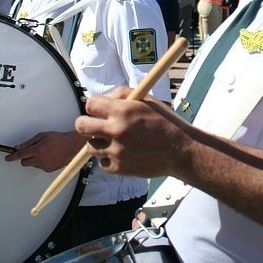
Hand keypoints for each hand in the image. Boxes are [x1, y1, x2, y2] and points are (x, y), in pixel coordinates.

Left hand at [5, 130, 81, 171]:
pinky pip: (40, 167)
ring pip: (32, 165)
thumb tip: (18, 147)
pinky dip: (41, 162)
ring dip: (34, 159)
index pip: (20, 155)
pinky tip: (48, 156)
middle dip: (25, 157)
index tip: (7, 158)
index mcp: (38, 150)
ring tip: (44, 152)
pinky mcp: (49, 170)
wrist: (71, 146)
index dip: (12, 157)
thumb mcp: (42, 136)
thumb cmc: (58, 139)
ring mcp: (45, 166)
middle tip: (30, 151)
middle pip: (24, 162)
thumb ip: (28, 142)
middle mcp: (40, 160)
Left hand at [76, 86, 190, 178]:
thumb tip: (104, 99)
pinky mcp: (119, 168)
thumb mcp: (146, 99)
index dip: (93, 107)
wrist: (180, 150)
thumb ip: (122, 94)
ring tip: (114, 140)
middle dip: (86, 124)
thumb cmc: (165, 122)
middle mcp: (116, 130)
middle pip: (81, 126)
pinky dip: (109, 159)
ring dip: (99, 142)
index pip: (90, 105)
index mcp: (123, 110)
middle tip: (95, 125)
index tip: (99, 110)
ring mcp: (116, 151)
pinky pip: (102, 163)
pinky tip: (122, 153)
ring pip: (90, 146)